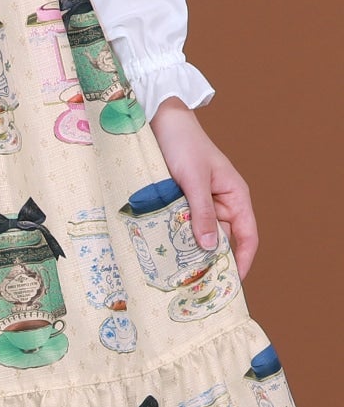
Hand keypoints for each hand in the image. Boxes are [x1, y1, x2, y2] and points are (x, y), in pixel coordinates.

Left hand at [149, 97, 257, 279]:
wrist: (160, 121)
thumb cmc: (184, 144)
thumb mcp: (194, 179)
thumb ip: (201, 212)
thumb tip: (209, 246)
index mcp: (235, 196)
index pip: (247, 235)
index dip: (243, 260)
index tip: (233, 282)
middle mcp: (220, 202)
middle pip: (220, 239)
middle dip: (210, 260)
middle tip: (196, 284)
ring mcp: (198, 202)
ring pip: (198, 234)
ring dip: (189, 249)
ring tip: (178, 273)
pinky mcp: (178, 200)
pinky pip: (180, 224)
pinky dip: (175, 236)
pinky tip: (164, 251)